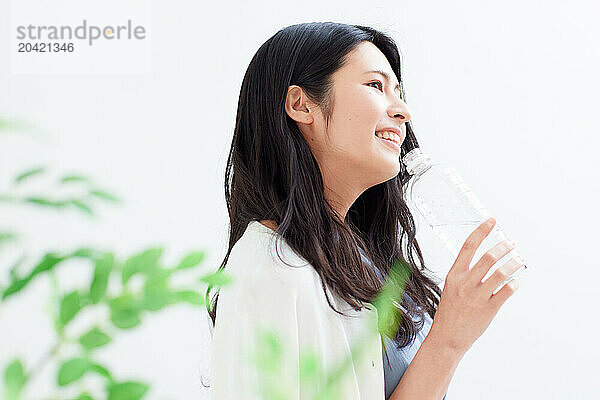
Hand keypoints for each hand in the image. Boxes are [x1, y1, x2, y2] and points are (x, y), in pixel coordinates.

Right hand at [428, 217, 524, 354]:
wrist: (447, 338)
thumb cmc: (450, 312)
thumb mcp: (452, 288)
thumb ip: (467, 275)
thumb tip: (487, 261)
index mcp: (454, 275)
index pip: (468, 246)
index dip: (482, 231)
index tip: (492, 221)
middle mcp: (465, 283)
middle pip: (488, 257)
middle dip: (504, 247)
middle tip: (511, 244)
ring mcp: (477, 296)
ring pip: (501, 272)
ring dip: (513, 263)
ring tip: (519, 259)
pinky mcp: (488, 309)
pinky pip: (506, 291)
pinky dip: (514, 284)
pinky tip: (515, 282)